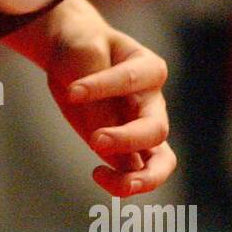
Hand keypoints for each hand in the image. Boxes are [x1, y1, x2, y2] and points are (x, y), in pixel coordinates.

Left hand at [45, 26, 175, 196]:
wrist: (76, 55)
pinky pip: (136, 173)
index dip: (102, 87)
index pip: (132, 79)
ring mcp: (143, 128)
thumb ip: (95, 87)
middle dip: (127, 140)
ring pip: (160, 163)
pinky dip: (121, 183)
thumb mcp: (84, 52)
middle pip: (156, 129)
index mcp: (148, 68)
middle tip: (95, 141)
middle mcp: (152, 102)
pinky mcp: (127, 148)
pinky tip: (98, 175)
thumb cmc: (83, 48)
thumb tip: (103, 138)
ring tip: (104, 178)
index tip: (72, 92)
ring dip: (138, 178)